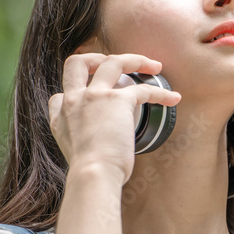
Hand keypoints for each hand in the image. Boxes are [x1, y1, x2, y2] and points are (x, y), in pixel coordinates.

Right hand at [47, 53, 180, 182]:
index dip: (75, 94)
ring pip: (113, 62)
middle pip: (78, 62)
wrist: (93, 175)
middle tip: (117, 65)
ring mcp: (95, 96)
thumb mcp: (73, 154)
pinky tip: (173, 98)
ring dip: (136, 60)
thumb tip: (98, 146)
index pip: (60, 95)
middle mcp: (74, 100)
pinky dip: (162, 92)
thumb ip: (80, 142)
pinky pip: (144, 89)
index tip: (89, 101)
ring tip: (154, 66)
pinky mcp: (118, 100)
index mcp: (60, 116)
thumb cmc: (89, 174)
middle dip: (97, 57)